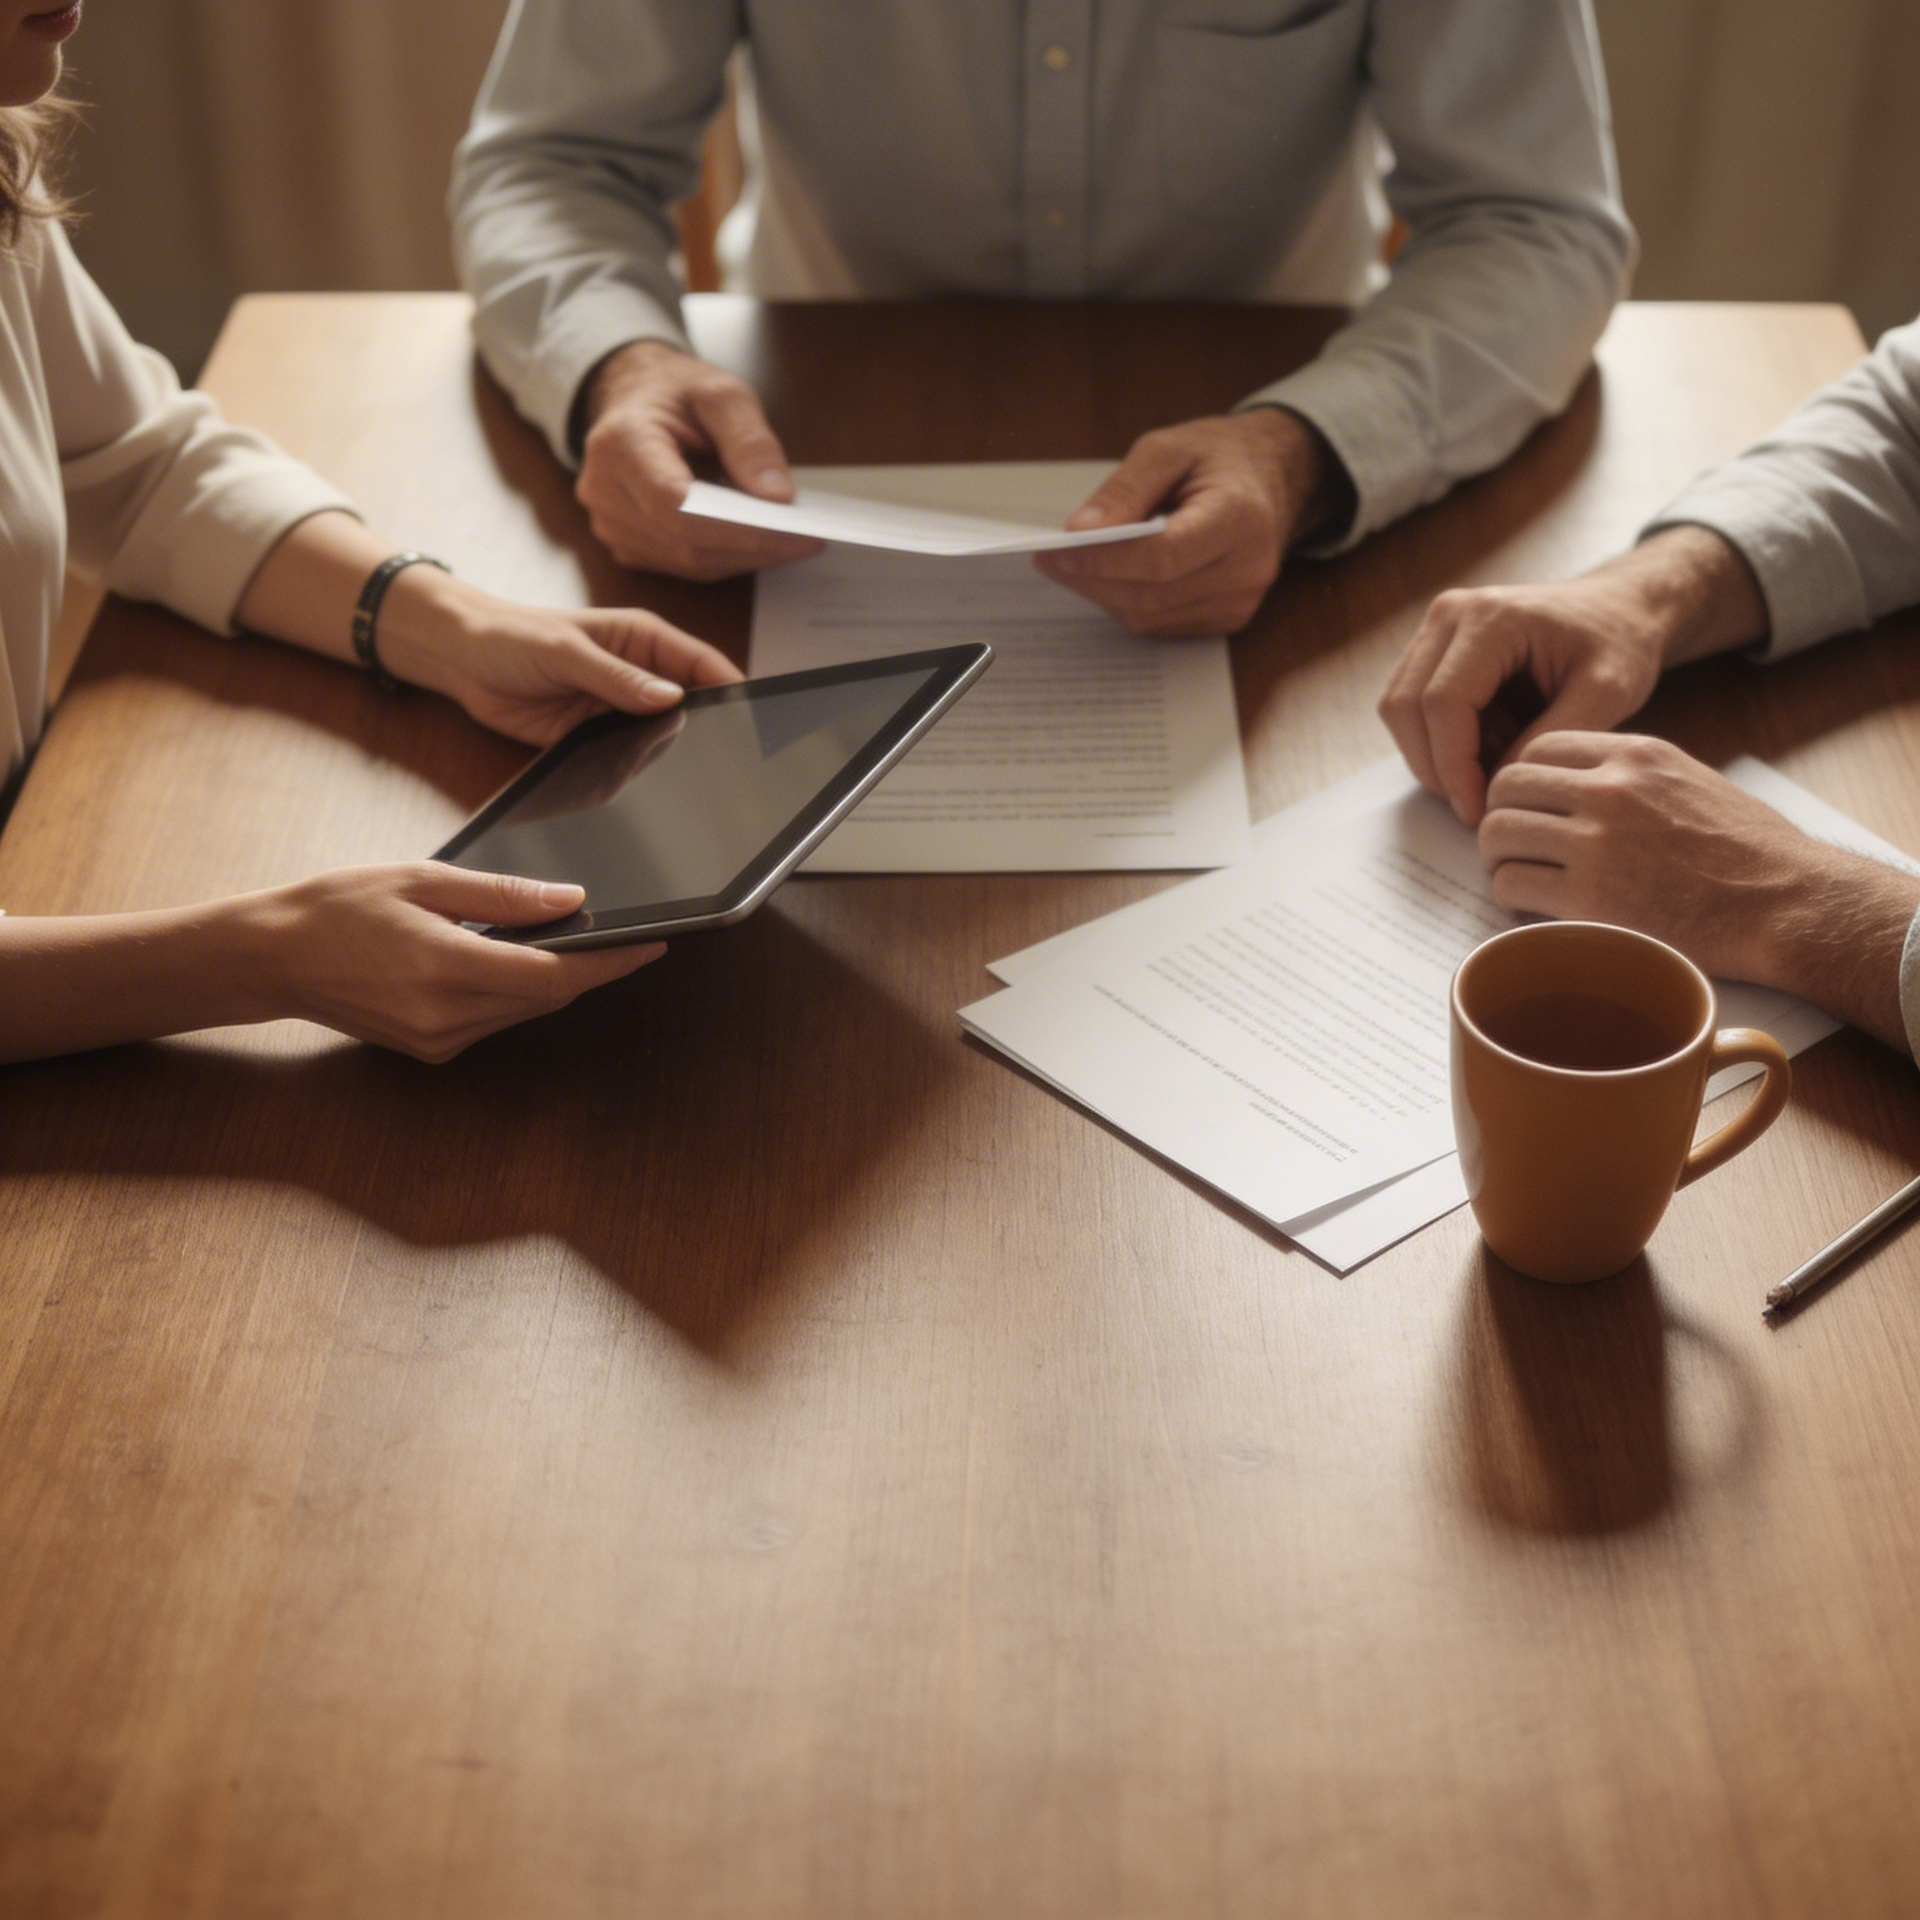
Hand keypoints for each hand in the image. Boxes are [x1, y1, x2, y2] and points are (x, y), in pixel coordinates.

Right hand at [248, 864, 663, 1062]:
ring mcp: (437, 1039)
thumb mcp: (422, 880)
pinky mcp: (431, 1048)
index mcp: (443, 968)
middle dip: (591, 967)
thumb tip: (570, 900)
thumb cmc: (338, 907)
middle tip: (626, 935)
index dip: (610, 963)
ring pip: (526, 1011)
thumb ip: (503, 895)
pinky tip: (517, 959)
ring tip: (575, 940)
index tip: (651, 944)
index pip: (554, 976)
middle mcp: (444, 1016)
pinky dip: (518, 991)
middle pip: (548, 997)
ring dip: (556, 979)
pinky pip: (497, 1019)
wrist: (272, 957)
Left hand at [379, 569, 741, 746]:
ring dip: (670, 756)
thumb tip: (670, 697)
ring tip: (681, 777)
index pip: (705, 666)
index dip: (734, 690)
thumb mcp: (566, 651)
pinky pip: (628, 760)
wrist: (461, 659)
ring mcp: (621, 711)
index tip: (755, 718)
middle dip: (709, 730)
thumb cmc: (512, 636)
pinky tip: (640, 784)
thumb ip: (618, 677)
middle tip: (726, 761)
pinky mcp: (597, 740)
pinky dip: (635, 773)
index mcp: (644, 642)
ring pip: (663, 739)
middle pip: (693, 707)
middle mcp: (640, 677)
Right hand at [575, 341, 823, 579]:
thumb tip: (778, 497)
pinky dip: (727, 558)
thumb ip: (750, 440)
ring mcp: (612, 525)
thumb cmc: (675, 393)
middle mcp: (605, 492)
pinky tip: (761, 544)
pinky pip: (684, 565)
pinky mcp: (628, 545)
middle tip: (808, 539)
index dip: (735, 527)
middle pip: (685, 542)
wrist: (635, 400)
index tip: (790, 530)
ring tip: (793, 542)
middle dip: (753, 546)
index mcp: (620, 444)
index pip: (675, 506)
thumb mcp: (720, 393)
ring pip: (688, 562)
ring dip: (745, 557)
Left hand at [1034, 409, 1334, 636]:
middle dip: (1092, 580)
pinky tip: (1110, 578)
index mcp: (1239, 518)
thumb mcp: (1170, 449)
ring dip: (1104, 595)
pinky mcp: (1228, 619)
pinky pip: (1162, 625)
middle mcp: (1247, 568)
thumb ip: (1125, 489)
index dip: (1104, 560)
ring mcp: (1241, 601)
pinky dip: (1128, 604)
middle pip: (1152, 594)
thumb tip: (1081, 532)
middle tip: (1049, 561)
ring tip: (1073, 566)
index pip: (1161, 557)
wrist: (1272, 478)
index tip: (1057, 552)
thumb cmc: (1219, 458)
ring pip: (1151, 617)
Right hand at [1380, 527, 1770, 827]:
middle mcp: (1450, 614)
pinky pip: (1410, 707)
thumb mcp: (1605, 693)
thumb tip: (1496, 784)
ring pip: (1397, 710)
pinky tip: (1485, 748)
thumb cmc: (1618, 642)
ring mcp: (1434, 628)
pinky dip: (1437, 742)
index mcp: (1492, 617)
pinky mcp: (1431, 647)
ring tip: (1488, 769)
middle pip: (1404, 707)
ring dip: (1432, 756)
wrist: (1618, 609)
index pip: (1442, 702)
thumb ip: (1548, 740)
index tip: (1478, 811)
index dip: (1453, 766)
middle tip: (1476, 806)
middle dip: (1435, 768)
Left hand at [1479, 732, 1919, 1047]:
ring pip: (1497, 834)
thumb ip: (1629, 776)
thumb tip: (1576, 788)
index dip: (1522, 781)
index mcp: (1634, 754)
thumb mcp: (1690, 781)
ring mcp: (1596, 841)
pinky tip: (1533, 909)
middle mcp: (1609, 788)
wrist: (1790, 903)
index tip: (1528, 808)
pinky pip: (1511, 886)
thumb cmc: (1751, 852)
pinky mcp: (1589, 896)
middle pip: (1506, 786)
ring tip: (1520, 879)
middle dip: (1500, 816)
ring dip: (1499, 859)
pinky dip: (1510, 899)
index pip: (1538, 748)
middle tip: (1513, 847)